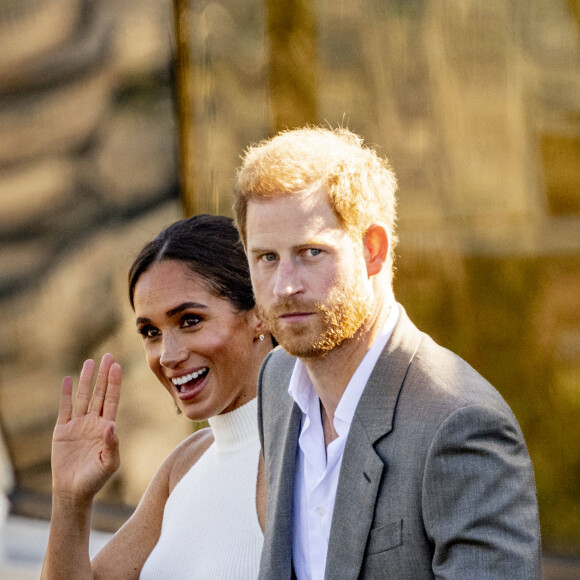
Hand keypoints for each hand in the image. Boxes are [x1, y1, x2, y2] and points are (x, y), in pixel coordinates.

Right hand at [51, 354, 121, 502]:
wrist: (74, 490)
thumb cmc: (96, 479)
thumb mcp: (109, 463)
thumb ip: (112, 445)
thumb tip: (111, 426)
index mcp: (107, 427)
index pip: (112, 400)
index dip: (114, 383)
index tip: (117, 367)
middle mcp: (94, 421)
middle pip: (99, 393)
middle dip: (104, 375)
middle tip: (108, 356)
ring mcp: (78, 424)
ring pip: (83, 397)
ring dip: (86, 380)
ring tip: (90, 362)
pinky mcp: (63, 430)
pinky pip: (65, 408)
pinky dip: (66, 395)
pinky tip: (68, 380)